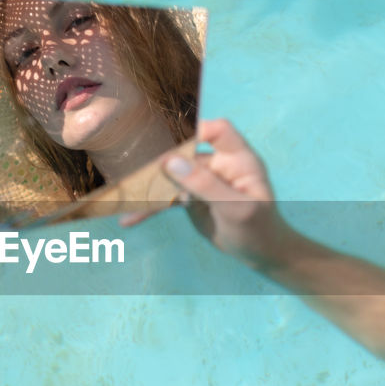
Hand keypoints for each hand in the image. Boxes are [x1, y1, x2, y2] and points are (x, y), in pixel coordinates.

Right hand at [122, 119, 293, 267]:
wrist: (259, 254)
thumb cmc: (258, 228)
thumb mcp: (236, 208)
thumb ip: (205, 184)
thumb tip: (170, 162)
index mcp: (238, 159)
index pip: (218, 131)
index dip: (197, 132)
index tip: (173, 148)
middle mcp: (218, 164)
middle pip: (185, 153)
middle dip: (160, 164)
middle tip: (135, 178)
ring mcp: (203, 181)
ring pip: (171, 176)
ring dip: (149, 188)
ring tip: (125, 200)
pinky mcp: (191, 198)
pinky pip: (167, 198)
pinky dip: (150, 207)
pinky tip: (130, 219)